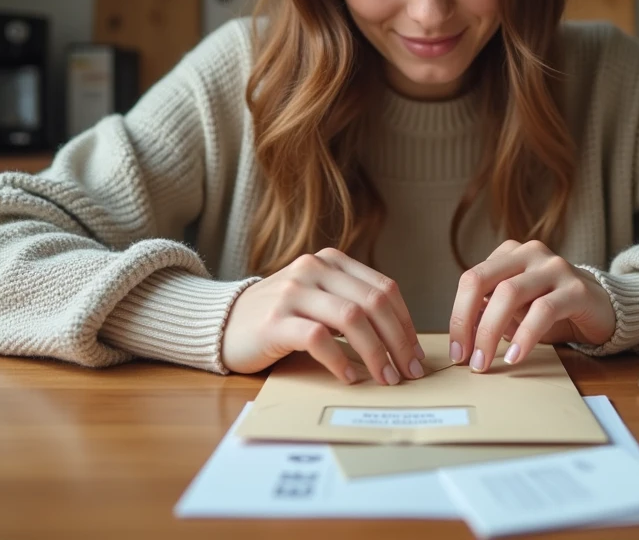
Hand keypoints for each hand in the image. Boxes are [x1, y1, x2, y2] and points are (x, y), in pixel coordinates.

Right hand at [221, 247, 425, 384]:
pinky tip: (350, 377)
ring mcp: (293, 292)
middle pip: (374, 302)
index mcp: (331, 261)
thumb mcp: (319, 300)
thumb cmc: (280, 318)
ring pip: (352, 318)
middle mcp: (313, 268)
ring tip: (386, 378)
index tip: (417, 354)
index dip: (406, 323)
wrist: (222, 323)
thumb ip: (352, 305)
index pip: (384, 288)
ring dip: (376, 353)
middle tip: (410, 371)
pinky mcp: (274, 321)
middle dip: (398, 340)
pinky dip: (340, 360)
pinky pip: (319, 339)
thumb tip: (401, 340)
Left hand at [449, 240, 614, 371]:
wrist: (604, 308)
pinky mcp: (576, 289)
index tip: (456, 349)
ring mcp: (554, 267)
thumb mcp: (517, 310)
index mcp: (509, 254)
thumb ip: (490, 313)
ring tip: (485, 361)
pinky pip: (543, 311)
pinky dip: (524, 336)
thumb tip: (462, 337)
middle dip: (466, 322)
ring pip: (508, 294)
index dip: (457, 315)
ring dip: (490, 332)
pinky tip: (515, 356)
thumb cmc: (553, 310)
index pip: (471, 280)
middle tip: (465, 358)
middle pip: (482, 281)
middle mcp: (529, 254)